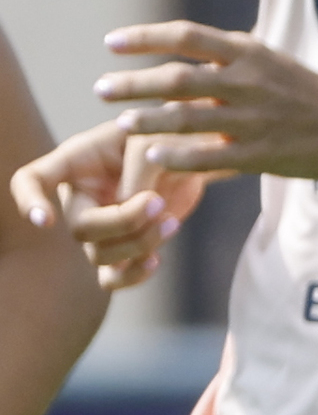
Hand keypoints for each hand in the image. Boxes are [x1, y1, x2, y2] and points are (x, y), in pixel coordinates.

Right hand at [10, 120, 202, 290]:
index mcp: (76, 162)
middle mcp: (81, 196)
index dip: (29, 201)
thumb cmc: (166, 137)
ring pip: (99, 255)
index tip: (47, 220)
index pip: (30, 180)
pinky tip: (155, 260)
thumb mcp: (153, 141)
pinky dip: (133, 275)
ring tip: (171, 222)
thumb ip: (138, 172)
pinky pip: (112, 278)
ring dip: (138, 243)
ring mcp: (101, 224)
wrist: (191, 155)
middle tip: (158, 202)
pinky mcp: (125, 244)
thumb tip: (129, 208)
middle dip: (123, 222)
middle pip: (81, 228)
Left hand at [92, 22, 317, 182]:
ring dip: (146, 121)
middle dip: (133, 84)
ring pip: (186, 118)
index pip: (187, 37)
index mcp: (250, 54)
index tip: (111, 43)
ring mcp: (253, 118)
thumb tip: (186, 52)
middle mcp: (247, 82)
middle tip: (100, 89)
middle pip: (177, 79)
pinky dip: (177, 157)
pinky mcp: (260, 153)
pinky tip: (152, 158)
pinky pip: (208, 156)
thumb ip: (230, 61)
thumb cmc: (311, 94)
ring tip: (120, 125)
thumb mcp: (272, 63)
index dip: (145, 38)